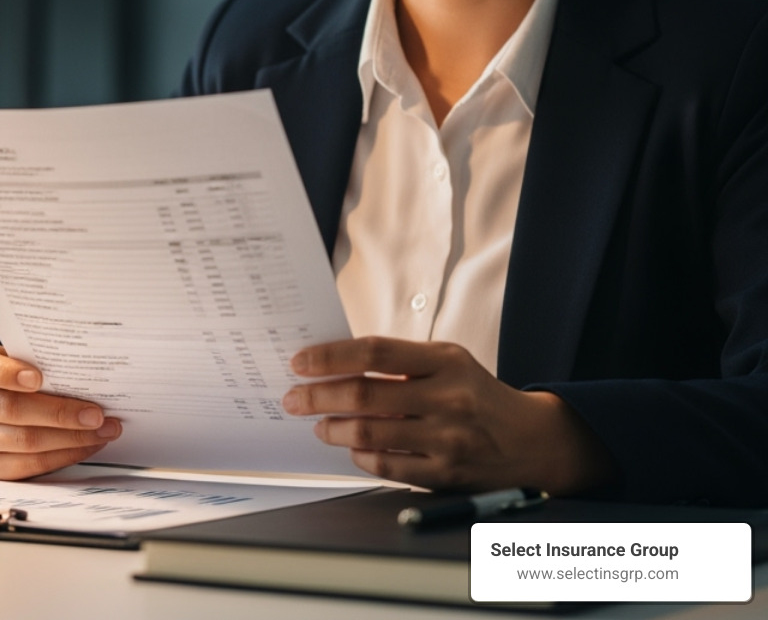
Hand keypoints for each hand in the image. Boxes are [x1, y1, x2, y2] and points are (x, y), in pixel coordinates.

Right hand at [0, 344, 121, 479]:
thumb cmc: (17, 374)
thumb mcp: (22, 357)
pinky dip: (64, 455)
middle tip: (96, 414)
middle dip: (61, 414)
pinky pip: (31, 465)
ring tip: (102, 430)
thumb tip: (88, 374)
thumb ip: (42, 361)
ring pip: (26, 442)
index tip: (39, 378)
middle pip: (14, 411)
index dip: (10, 374)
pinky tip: (86, 445)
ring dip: (71, 438)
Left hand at [281, 336, 614, 494]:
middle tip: (293, 398)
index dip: (329, 357)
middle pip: (364, 396)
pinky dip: (361, 456)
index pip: (373, 353)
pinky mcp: (446, 473)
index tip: (299, 362)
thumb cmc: (476, 394)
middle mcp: (447, 398)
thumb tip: (334, 364)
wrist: (533, 439)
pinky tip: (351, 448)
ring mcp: (447, 439)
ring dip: (332, 429)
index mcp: (444, 361)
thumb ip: (398, 362)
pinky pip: (388, 466)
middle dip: (317, 397)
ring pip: (370, 434)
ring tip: (318, 424)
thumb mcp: (447, 362)